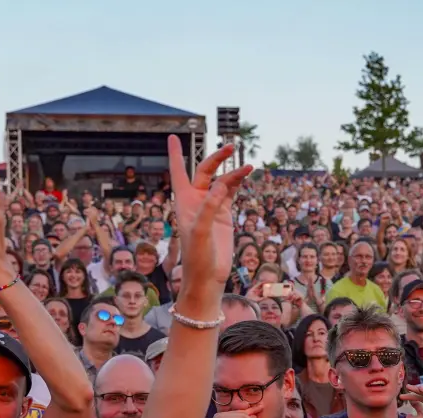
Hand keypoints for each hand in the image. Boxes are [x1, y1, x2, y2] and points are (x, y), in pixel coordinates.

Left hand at [167, 136, 252, 290]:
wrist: (208, 277)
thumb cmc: (197, 257)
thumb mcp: (200, 233)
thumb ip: (209, 207)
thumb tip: (221, 184)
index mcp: (183, 201)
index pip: (178, 171)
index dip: (176, 154)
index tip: (173, 136)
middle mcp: (196, 200)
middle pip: (205, 170)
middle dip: (217, 158)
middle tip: (230, 146)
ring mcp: (211, 206)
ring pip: (222, 180)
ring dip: (234, 172)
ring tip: (248, 167)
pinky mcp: (224, 214)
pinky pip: (231, 192)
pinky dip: (238, 182)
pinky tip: (246, 174)